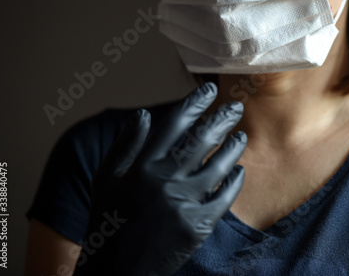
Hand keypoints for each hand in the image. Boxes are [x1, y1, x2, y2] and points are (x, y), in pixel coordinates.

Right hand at [74, 82, 245, 275]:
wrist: (118, 269)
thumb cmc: (110, 219)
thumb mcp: (107, 178)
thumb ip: (125, 144)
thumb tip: (143, 114)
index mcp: (142, 166)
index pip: (175, 123)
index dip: (195, 103)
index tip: (209, 91)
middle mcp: (165, 181)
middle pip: (202, 139)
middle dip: (222, 118)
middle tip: (235, 107)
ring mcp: (183, 204)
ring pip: (219, 165)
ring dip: (234, 146)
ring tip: (241, 135)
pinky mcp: (198, 226)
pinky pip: (225, 197)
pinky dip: (234, 180)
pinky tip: (238, 170)